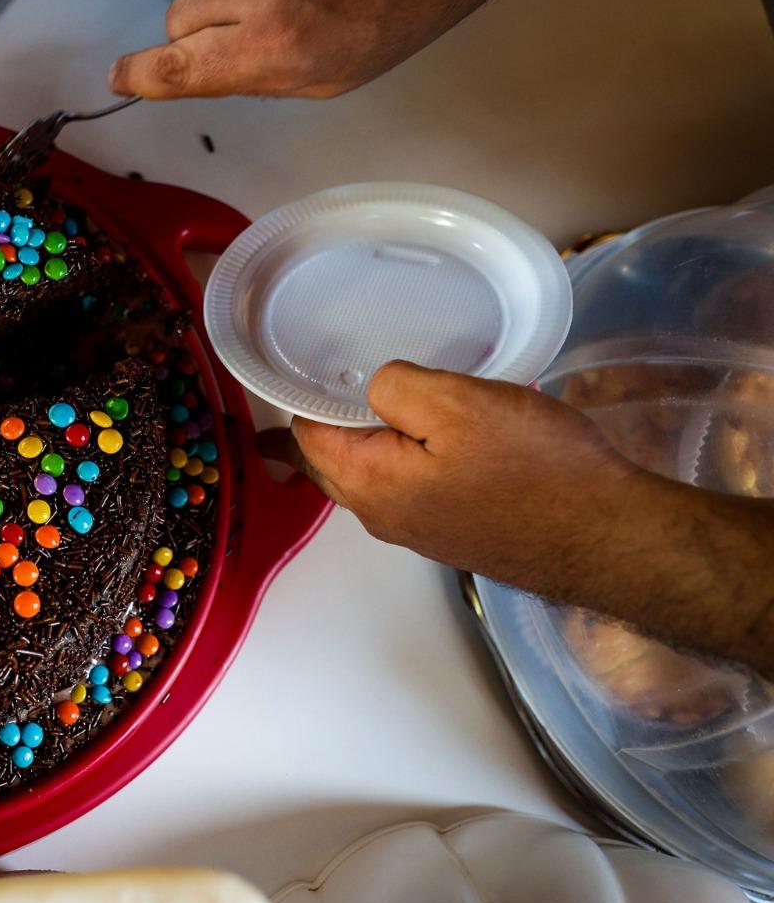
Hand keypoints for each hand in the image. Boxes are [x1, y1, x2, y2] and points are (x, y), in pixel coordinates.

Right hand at [110, 0, 608, 99]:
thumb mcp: (334, 75)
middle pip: (181, 17)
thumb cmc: (404, 11)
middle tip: (234, 41)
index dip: (141, 75)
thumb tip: (215, 71)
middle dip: (195, 34)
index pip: (178, 65)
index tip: (120, 78)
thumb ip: (264, 78)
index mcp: (275, 47)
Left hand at [259, 361, 637, 579]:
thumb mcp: (459, 403)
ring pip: (369, 475)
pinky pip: (406, 487)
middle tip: (305, 387)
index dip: (297, 396)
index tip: (292, 365)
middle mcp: (382, 516)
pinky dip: (399, 457)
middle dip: (314, 427)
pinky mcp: (452, 532)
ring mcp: (418, 530)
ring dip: (360, 441)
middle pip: (328, 461)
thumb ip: (396, 387)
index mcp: (368, 482)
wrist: (609, 538)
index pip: (305, 433)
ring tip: (360, 402)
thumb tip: (371, 387)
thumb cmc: (537, 470)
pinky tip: (422, 435)